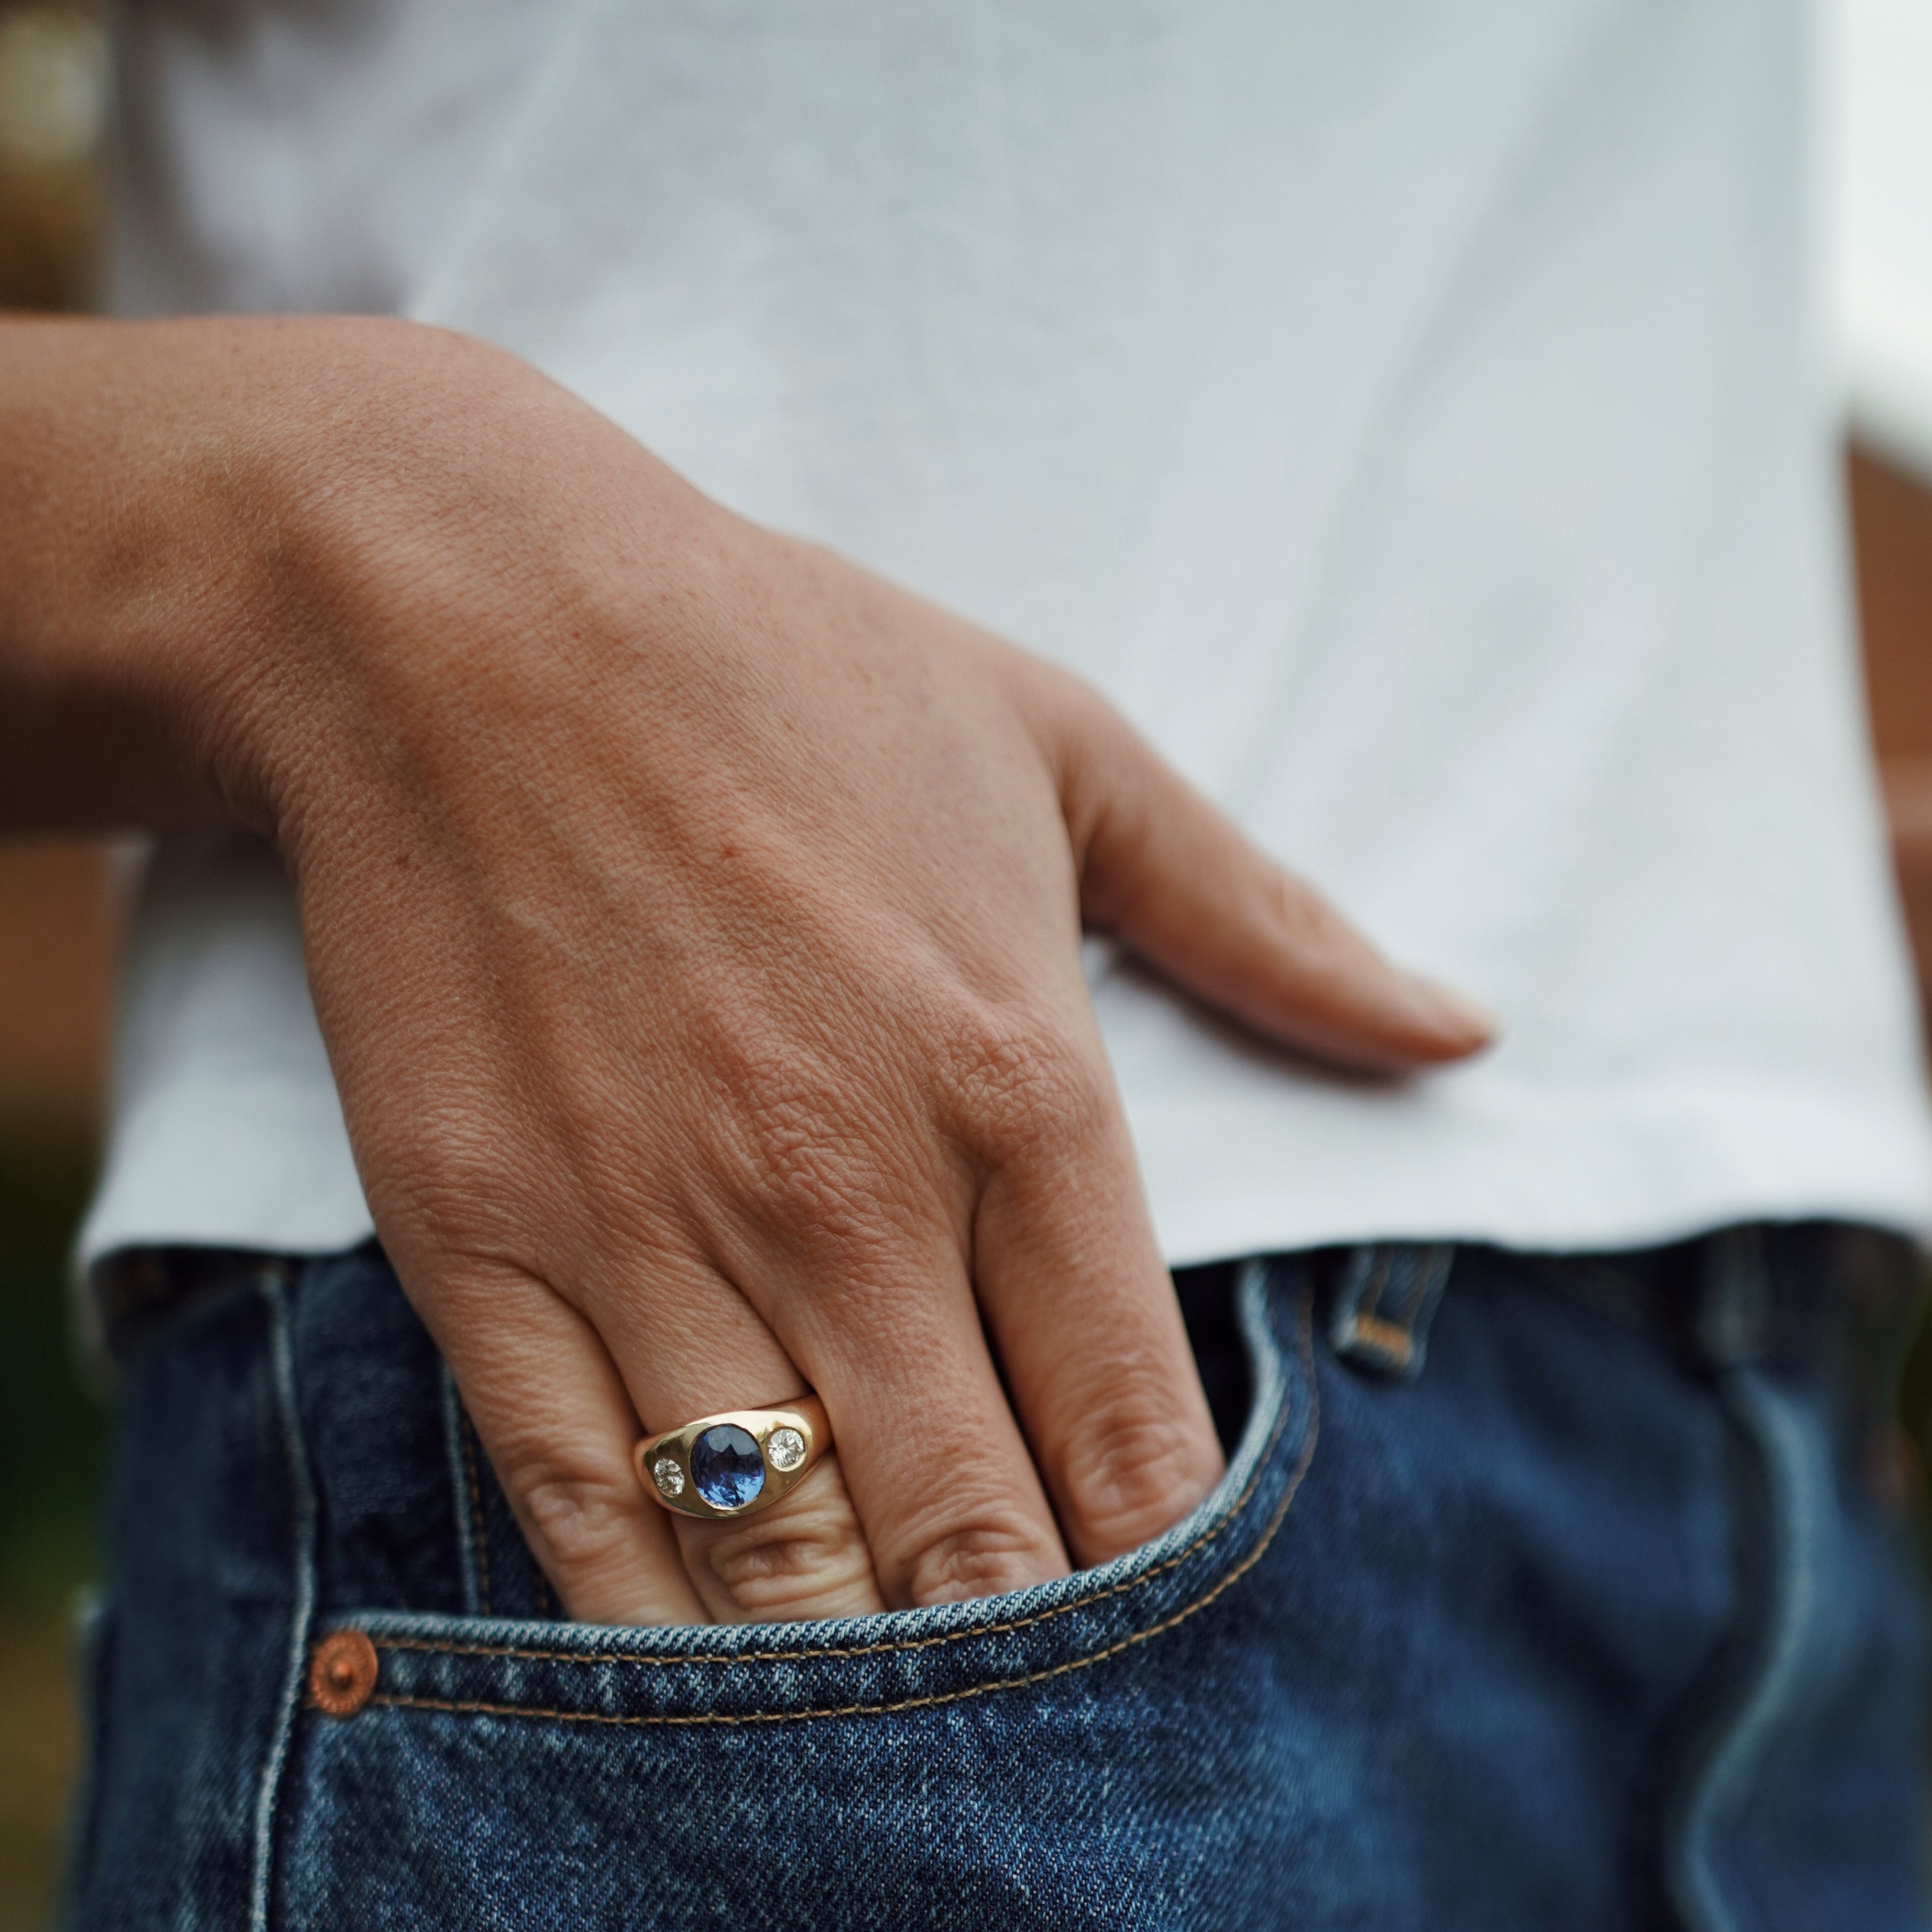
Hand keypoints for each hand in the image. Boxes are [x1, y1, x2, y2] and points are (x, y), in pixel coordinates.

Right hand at [0, 316, 1493, 1623]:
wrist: (470, 624)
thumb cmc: (789, 677)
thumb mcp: (1067, 753)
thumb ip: (1267, 924)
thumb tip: (1455, 1033)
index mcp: (1017, 1087)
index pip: (1136, 1433)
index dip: (1170, 1576)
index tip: (1181, 1631)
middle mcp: (848, 1196)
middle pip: (977, 1543)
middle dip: (1032, 1661)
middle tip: (1057, 1711)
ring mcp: (649, 1236)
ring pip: (782, 1572)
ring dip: (860, 1683)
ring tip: (906, 1734)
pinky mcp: (482, 1253)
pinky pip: (580, 1520)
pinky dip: (661, 1639)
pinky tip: (716, 1686)